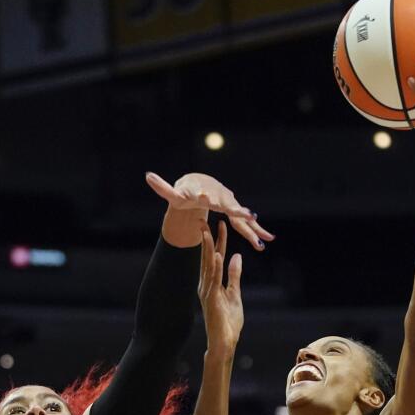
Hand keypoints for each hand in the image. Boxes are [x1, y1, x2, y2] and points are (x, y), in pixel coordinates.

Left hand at [146, 171, 274, 251]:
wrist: (201, 184)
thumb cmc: (185, 191)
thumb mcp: (173, 193)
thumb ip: (162, 187)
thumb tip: (147, 175)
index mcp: (202, 192)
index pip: (201, 194)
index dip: (202, 195)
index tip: (204, 196)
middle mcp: (218, 196)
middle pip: (227, 204)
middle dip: (235, 210)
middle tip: (245, 214)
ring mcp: (228, 203)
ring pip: (240, 216)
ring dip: (251, 225)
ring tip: (262, 235)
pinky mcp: (234, 211)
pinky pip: (244, 223)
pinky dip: (256, 231)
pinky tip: (267, 240)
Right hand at [198, 221, 243, 354]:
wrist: (224, 341)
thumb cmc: (228, 321)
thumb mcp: (234, 293)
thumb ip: (234, 275)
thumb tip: (237, 257)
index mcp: (211, 282)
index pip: (214, 256)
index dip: (218, 240)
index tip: (220, 224)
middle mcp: (205, 284)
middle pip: (207, 257)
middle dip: (207, 238)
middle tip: (206, 219)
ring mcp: (207, 291)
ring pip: (207, 265)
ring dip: (208, 248)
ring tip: (208, 231)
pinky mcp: (211, 299)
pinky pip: (213, 280)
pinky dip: (215, 267)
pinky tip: (216, 254)